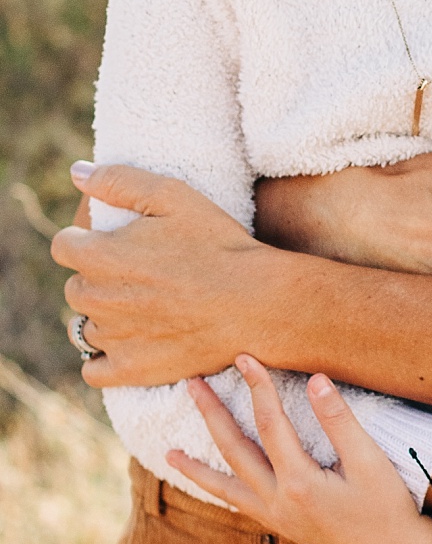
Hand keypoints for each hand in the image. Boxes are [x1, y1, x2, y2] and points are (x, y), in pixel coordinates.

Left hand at [52, 162, 282, 384]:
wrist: (255, 303)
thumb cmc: (218, 245)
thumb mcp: (175, 197)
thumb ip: (119, 181)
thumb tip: (76, 173)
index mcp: (99, 255)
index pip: (64, 246)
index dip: (87, 241)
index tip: (114, 244)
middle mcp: (96, 299)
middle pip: (75, 287)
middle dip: (99, 279)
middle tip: (141, 274)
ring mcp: (111, 338)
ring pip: (86, 326)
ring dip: (106, 316)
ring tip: (144, 308)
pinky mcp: (129, 370)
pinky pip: (92, 369)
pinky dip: (105, 358)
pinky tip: (130, 343)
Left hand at [168, 357, 431, 543]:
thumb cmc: (388, 509)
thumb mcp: (370, 463)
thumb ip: (340, 421)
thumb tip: (316, 380)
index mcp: (298, 483)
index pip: (270, 423)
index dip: (258, 386)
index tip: (245, 356)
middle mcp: (277, 502)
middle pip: (233, 451)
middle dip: (211, 415)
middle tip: (191, 384)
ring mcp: (276, 518)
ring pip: (226, 487)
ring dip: (197, 468)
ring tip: (170, 452)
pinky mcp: (282, 527)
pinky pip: (239, 506)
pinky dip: (220, 491)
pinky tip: (212, 483)